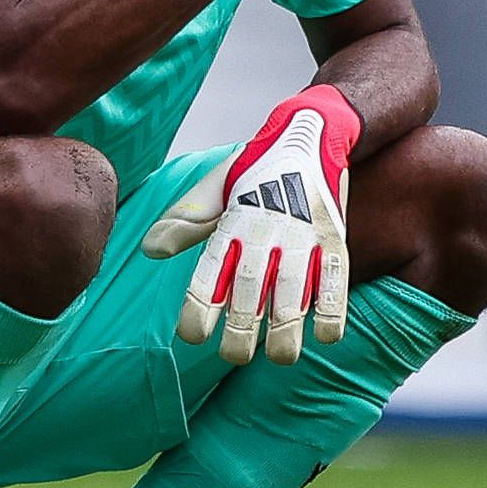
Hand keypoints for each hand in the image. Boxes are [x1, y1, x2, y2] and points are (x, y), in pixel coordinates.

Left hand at [141, 85, 360, 365]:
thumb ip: (188, 218)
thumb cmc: (257, 167)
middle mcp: (266, 229)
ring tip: (280, 356)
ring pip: (293, 289)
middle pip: (250, 287)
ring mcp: (303, 234)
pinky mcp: (333, 237)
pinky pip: (336, 277)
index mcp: (232, 220)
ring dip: (286, 327)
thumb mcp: (217, 184)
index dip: (199, 305)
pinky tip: (325, 336)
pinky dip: (334, 308)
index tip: (191, 335)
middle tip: (233, 356)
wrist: (312, 131)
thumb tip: (151, 250)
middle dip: (240, 328)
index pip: (210, 269)